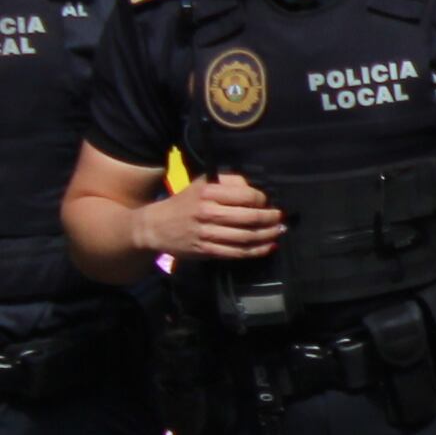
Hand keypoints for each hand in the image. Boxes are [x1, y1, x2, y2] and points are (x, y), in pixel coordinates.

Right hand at [138, 173, 285, 261]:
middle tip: (280, 219)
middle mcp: (207, 212)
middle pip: (249, 217)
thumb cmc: (185, 202)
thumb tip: (254, 190)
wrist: (155, 226)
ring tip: (278, 232)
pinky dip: (256, 251)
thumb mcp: (203, 184)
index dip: (262, 200)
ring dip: (267, 235)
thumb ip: (230, 182)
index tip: (268, 203)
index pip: (246, 196)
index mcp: (208, 193)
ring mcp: (206, 233)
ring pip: (246, 237)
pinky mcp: (206, 250)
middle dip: (270, 219)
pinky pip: (237, 252)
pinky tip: (268, 246)